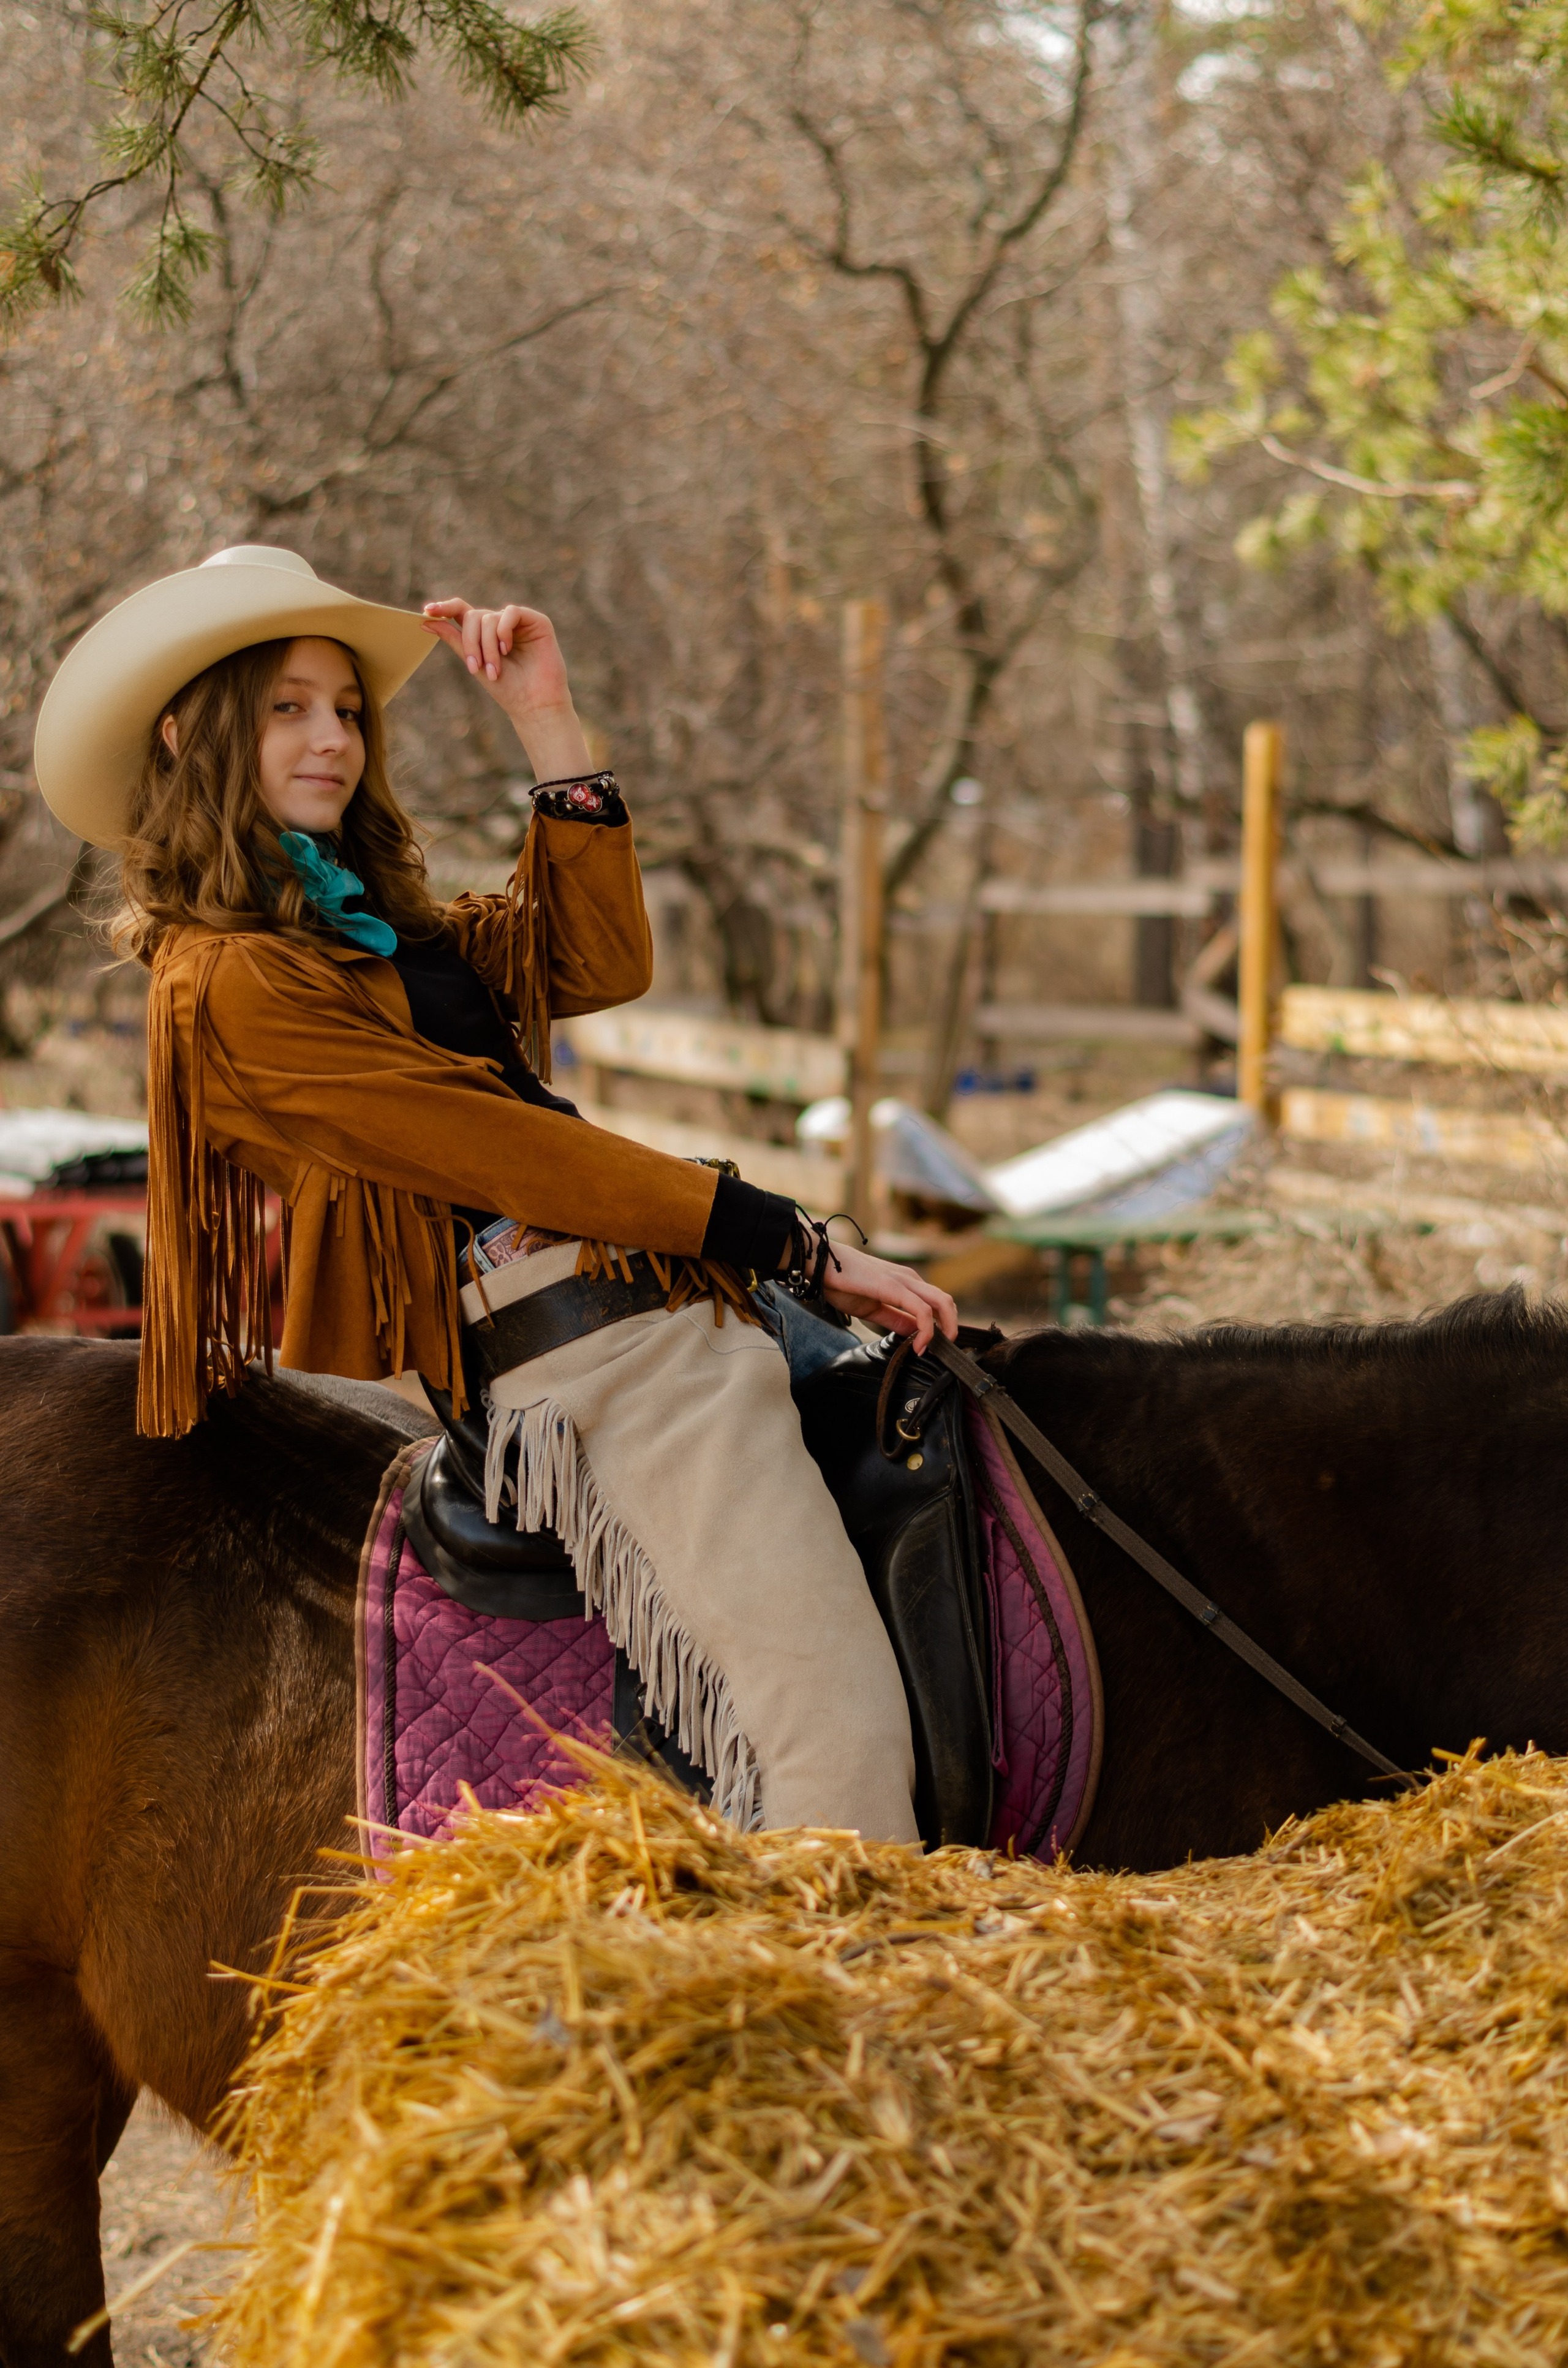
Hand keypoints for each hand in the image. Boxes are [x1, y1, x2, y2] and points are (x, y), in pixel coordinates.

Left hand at [421, 598, 590, 781]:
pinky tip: (506, 649)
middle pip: (473, 616)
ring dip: (487, 645)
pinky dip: (503, 631)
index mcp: (485, 634)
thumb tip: (426, 620)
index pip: (462, 611)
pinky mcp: (537, 622)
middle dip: (471, 642)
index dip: (445, 608)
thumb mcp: (474, 663)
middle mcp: (501, 625)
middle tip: (475, 668)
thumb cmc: (507, 689)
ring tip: (495, 669)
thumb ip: (454, 640)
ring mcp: (519, 622)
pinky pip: (510, 612)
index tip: (427, 611)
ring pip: (489, 617)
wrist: (534, 705)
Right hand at [811, 1238, 957, 1352]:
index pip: (935, 1304)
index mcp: (905, 1283)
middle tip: (943, 1350)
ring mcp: (904, 1280)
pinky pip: (921, 1309)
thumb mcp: (873, 1308)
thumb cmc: (841, 1283)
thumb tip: (914, 1332)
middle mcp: (909, 1279)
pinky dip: (927, 1330)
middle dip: (952, 1328)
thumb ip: (895, 1319)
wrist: (820, 1264)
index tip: (932, 1348)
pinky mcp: (894, 1286)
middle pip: (946, 1302)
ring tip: (935, 1349)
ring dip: (946, 1328)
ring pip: (942, 1302)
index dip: (941, 1327)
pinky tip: (919, 1345)